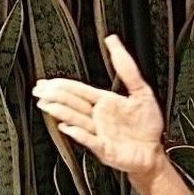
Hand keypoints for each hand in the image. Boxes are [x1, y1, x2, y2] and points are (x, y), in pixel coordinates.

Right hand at [32, 34, 165, 185]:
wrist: (153, 152)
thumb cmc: (147, 125)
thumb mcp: (141, 90)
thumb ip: (126, 67)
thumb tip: (113, 42)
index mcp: (104, 102)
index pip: (78, 90)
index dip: (62, 85)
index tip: (46, 82)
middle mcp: (98, 117)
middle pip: (72, 103)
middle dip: (55, 95)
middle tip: (40, 90)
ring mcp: (99, 133)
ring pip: (76, 119)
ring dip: (61, 112)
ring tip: (47, 104)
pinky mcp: (104, 149)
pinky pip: (89, 140)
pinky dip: (78, 134)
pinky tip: (67, 127)